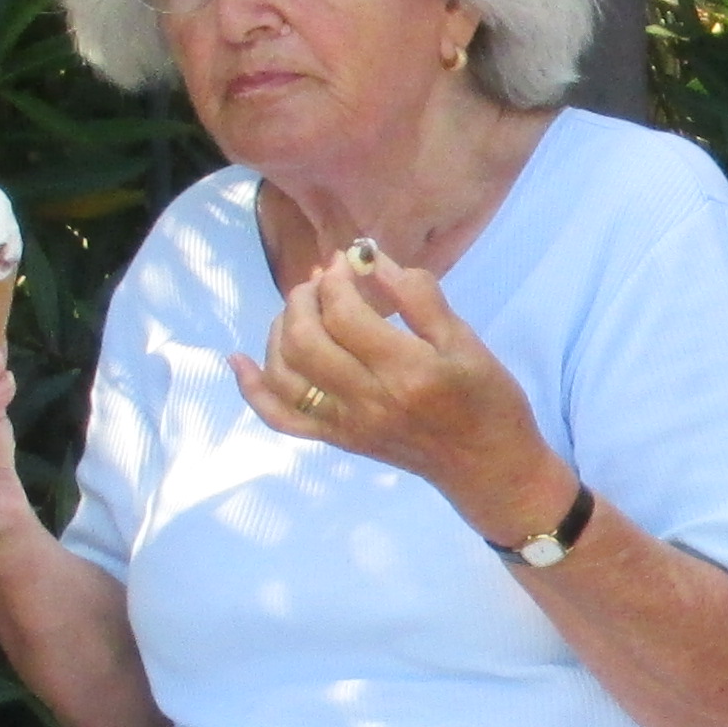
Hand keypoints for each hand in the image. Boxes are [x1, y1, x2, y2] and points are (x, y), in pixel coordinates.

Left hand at [231, 249, 558, 532]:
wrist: (487, 467)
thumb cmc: (489, 400)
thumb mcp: (468, 341)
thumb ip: (419, 297)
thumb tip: (370, 259)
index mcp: (408, 372)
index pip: (346, 316)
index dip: (337, 281)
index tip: (346, 263)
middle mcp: (369, 401)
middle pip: (306, 341)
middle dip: (304, 299)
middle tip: (322, 281)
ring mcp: (347, 424)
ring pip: (285, 373)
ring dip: (279, 330)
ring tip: (301, 308)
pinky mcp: (336, 439)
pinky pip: (280, 417)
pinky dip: (253, 389)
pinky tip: (238, 360)